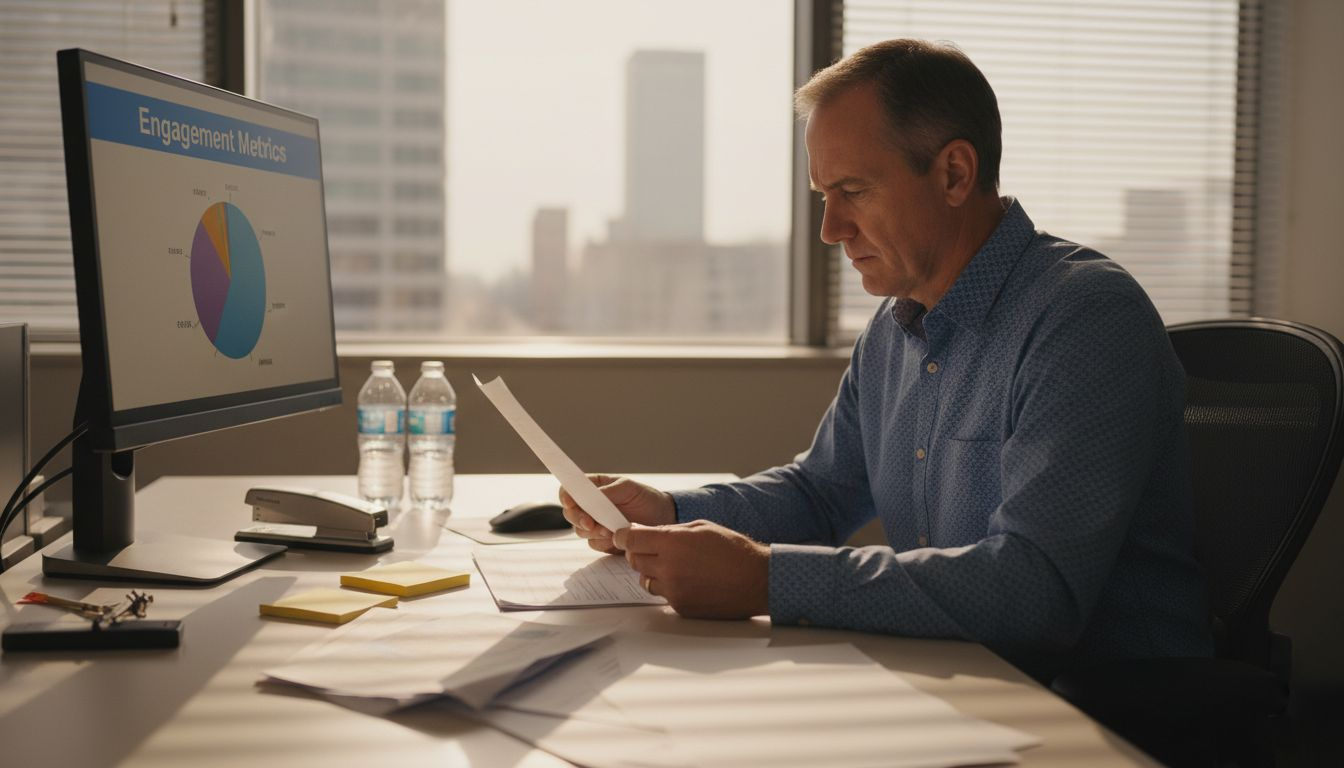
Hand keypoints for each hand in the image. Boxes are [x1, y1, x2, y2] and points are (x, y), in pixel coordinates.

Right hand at [559, 474, 675, 553]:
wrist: (662, 518)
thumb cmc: (645, 497)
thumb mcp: (629, 488)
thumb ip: (609, 492)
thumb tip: (591, 496)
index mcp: (593, 488)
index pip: (569, 490)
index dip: (566, 496)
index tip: (570, 502)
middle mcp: (590, 506)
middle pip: (570, 513)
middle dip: (578, 518)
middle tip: (589, 523)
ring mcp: (596, 524)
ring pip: (580, 531)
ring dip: (592, 531)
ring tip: (610, 529)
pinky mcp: (603, 540)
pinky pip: (594, 544)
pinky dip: (603, 542)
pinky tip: (615, 537)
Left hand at [613, 520, 769, 619]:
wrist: (757, 580)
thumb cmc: (733, 550)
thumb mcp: (701, 527)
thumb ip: (671, 531)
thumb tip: (649, 534)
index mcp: (672, 543)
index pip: (631, 540)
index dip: (625, 536)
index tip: (624, 535)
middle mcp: (668, 568)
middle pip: (634, 560)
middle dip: (640, 552)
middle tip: (654, 548)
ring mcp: (674, 590)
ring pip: (645, 579)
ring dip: (654, 571)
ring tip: (676, 565)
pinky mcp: (681, 607)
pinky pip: (663, 595)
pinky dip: (669, 587)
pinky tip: (689, 580)